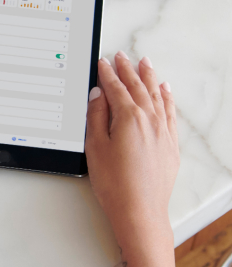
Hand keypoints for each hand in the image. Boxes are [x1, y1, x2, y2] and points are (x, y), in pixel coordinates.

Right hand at [85, 52, 178, 249]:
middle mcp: (149, 120)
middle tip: (122, 56)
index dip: (106, 74)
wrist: (140, 210)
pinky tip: (165, 89)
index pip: (115, 89)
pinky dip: (167, 97)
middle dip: (128, 69)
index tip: (102, 62)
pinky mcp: (170, 143)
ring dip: (149, 77)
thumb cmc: (115, 184)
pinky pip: (171, 111)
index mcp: (128, 118)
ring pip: (157, 95)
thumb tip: (98, 95)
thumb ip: (96, 117)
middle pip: (137, 87)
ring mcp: (163, 131)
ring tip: (145, 63)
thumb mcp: (95, 147)